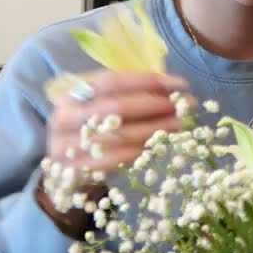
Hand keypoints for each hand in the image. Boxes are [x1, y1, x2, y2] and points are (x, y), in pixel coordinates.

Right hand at [47, 71, 189, 174]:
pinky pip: (114, 160)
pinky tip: (160, 146)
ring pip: (118, 135)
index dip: (149, 81)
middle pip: (116, 107)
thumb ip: (131, 93)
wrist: (65, 167)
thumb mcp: (103, 103)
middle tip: (187, 105)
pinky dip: (140, 151)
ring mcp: (65, 146)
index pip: (113, 81)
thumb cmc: (93, 126)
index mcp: (72, 93)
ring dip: (155, 130)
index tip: (180, 84)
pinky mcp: (74, 171)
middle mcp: (65, 118)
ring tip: (181, 125)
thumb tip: (173, 87)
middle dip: (156, 105)